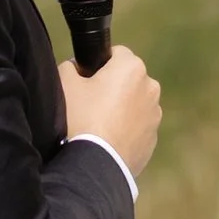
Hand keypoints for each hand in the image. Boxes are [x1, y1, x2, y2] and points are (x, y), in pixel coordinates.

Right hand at [60, 43, 160, 178]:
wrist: (94, 164)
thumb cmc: (80, 118)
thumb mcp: (64, 83)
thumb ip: (71, 66)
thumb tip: (77, 68)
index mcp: (132, 67)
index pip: (115, 53)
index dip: (97, 64)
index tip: (84, 80)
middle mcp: (150, 87)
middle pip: (127, 79)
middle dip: (112, 86)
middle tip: (88, 104)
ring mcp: (154, 115)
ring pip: (134, 104)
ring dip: (121, 108)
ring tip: (97, 125)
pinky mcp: (152, 139)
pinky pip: (136, 127)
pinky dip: (125, 129)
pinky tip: (107, 140)